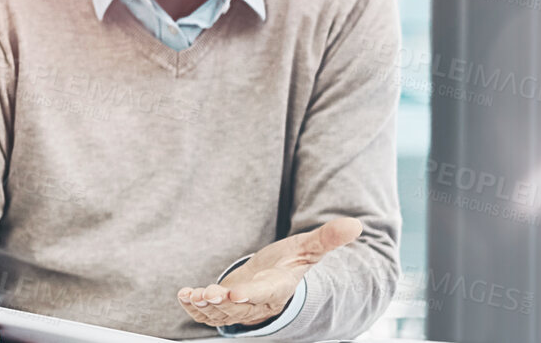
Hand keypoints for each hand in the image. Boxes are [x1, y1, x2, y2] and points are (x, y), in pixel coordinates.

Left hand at [176, 217, 363, 329]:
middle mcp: (257, 303)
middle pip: (238, 308)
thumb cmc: (290, 262)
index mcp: (277, 288)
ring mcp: (239, 308)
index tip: (234, 291)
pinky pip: (207, 315)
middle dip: (221, 303)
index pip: (264, 294)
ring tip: (191, 295)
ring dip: (204, 307)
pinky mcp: (224, 307)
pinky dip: (194, 307)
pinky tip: (184, 295)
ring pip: (220, 314)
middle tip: (207, 294)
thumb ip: (328, 238)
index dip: (250, 295)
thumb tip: (356, 225)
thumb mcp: (308, 248)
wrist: (275, 279)